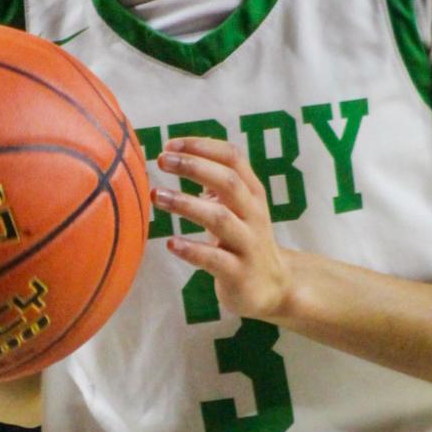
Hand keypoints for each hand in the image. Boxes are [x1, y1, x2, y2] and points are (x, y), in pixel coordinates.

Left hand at [152, 134, 294, 321]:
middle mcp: (254, 214)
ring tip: (157, 196)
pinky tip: (171, 243)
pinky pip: (214, 259)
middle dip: (194, 167)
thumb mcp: (237, 207)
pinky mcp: (239, 273)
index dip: (202, 147)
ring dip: (186, 204)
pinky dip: (191, 249)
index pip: (232, 158)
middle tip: (162, 160)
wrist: (274, 288)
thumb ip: (215, 183)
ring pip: (220, 218)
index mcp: (252, 193)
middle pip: (228, 181)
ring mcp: (248, 244)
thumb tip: (175, 156)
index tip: (170, 144)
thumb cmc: (244, 240)